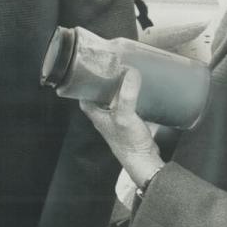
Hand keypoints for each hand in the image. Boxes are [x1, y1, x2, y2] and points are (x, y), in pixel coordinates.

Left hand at [80, 68, 163, 186]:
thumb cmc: (128, 142)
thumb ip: (126, 95)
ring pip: (110, 99)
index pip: (82, 92)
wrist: (143, 161)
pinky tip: (134, 90)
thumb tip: (130, 72)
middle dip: (102, 81)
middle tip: (109, 66)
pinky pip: (123, 105)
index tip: (90, 67)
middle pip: (97, 94)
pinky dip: (126, 96)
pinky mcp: (127, 122)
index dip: (84, 80)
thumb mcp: (125, 116)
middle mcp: (102, 116)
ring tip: (122, 73)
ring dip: (115, 88)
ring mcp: (114, 119)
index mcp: (95, 113)